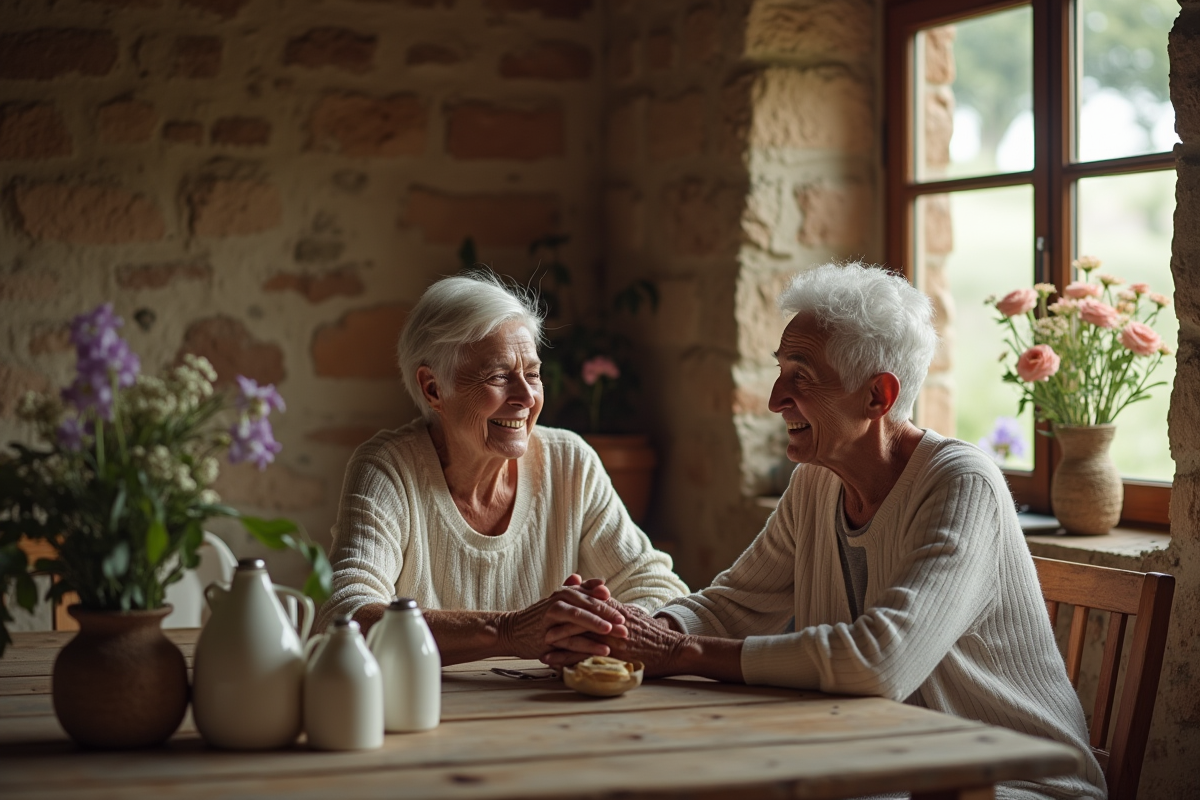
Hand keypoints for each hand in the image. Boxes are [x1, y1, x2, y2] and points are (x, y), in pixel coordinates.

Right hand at [497, 578, 626, 660]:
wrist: (513, 630)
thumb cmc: (541, 617)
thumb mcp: (560, 601)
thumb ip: (581, 591)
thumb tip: (602, 581)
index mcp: (564, 593)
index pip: (588, 592)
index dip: (605, 599)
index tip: (624, 606)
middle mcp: (558, 601)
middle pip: (586, 604)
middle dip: (608, 613)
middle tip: (626, 621)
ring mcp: (551, 618)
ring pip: (577, 619)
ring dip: (598, 626)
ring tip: (616, 632)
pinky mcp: (547, 636)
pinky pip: (570, 640)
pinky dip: (587, 644)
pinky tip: (603, 650)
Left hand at [542, 600, 689, 677]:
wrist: (673, 649)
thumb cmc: (655, 634)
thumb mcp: (634, 616)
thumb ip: (617, 609)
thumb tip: (604, 603)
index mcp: (615, 612)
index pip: (587, 604)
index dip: (568, 606)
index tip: (552, 608)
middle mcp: (610, 624)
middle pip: (578, 620)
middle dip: (557, 623)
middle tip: (539, 627)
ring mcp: (611, 640)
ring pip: (578, 638)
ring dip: (558, 643)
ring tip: (541, 647)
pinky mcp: (613, 656)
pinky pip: (585, 658)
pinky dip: (567, 660)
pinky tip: (555, 664)